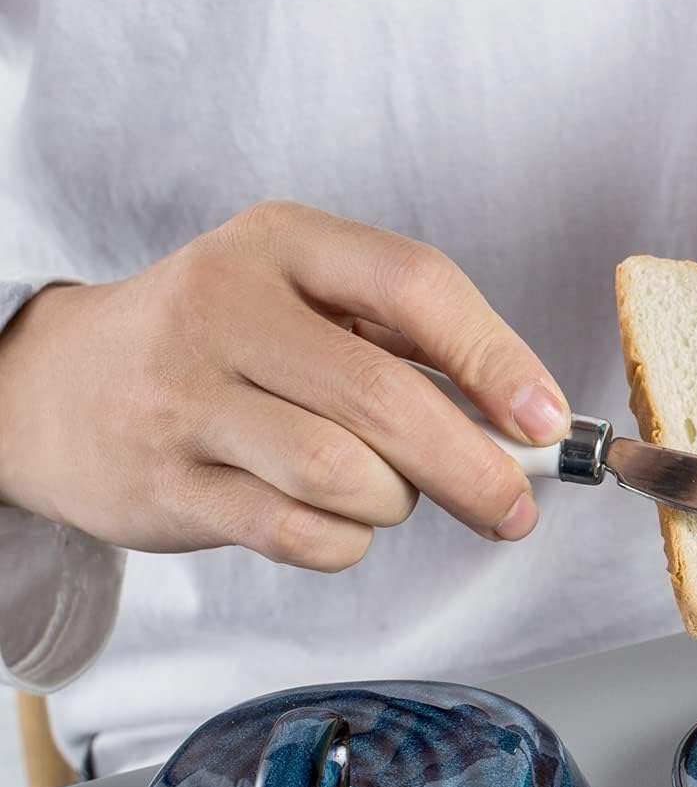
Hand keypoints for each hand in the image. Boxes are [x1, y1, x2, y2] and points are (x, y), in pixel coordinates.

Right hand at [0, 202, 566, 568]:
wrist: (60, 387)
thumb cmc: (227, 347)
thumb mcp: (306, 300)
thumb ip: (413, 347)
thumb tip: (529, 428)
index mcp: (283, 243)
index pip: (415, 285)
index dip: (496, 360)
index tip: (546, 423)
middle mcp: (227, 307)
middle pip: (385, 399)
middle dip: (473, 467)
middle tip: (514, 509)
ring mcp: (188, 398)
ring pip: (342, 474)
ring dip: (395, 503)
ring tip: (387, 492)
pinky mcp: (171, 484)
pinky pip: (298, 533)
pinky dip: (345, 543)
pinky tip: (338, 522)